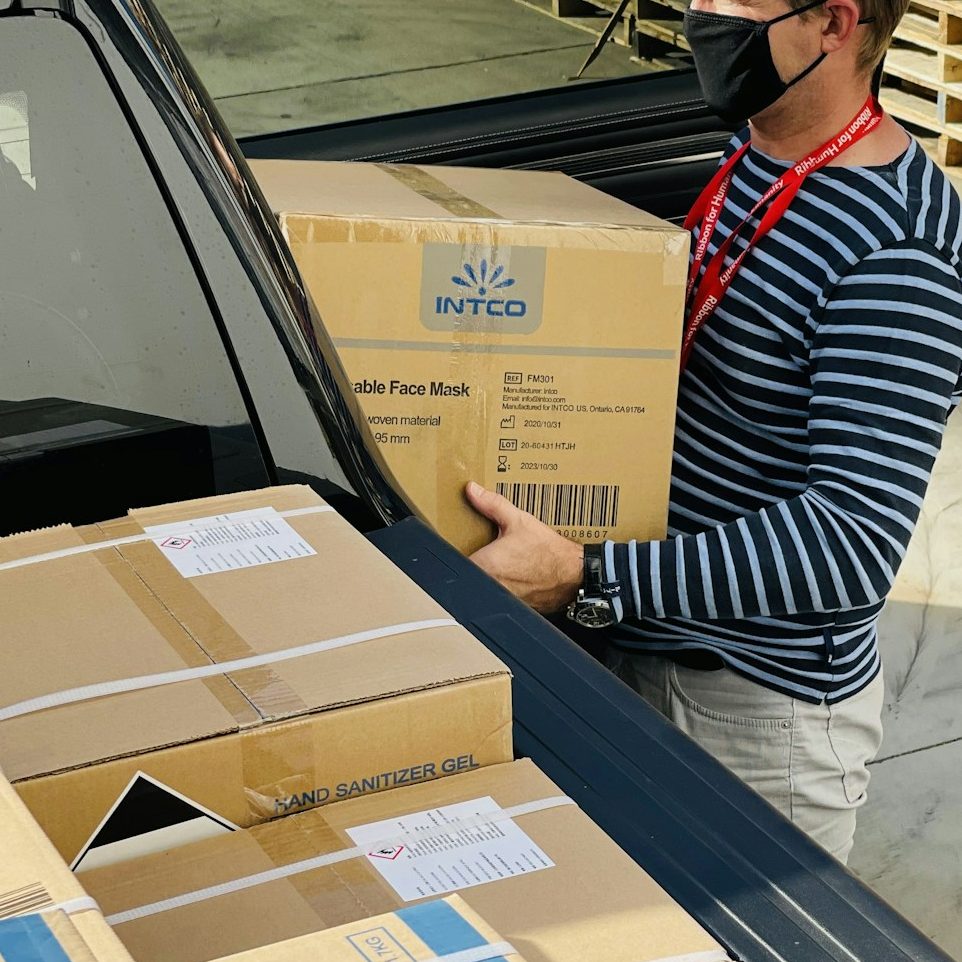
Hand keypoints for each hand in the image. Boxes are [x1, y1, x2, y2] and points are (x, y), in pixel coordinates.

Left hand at [465, 481, 583, 613]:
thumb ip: (491, 504)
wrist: (574, 575)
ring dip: (488, 576)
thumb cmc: (549, 552)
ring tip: (505, 562)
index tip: (464, 544)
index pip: (455, 563)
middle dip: (474, 562)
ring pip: (483, 587)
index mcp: (484, 565)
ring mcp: (500, 599)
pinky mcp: (513, 606)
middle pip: (468, 575)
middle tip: (488, 550)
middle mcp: (489, 586)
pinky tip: (516, 575)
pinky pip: (499, 596)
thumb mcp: (518, 520)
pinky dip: (503, 586)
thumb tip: (473, 491)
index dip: (457, 552)